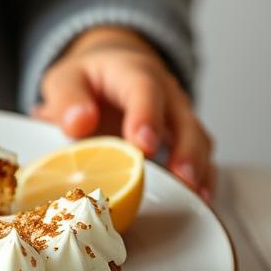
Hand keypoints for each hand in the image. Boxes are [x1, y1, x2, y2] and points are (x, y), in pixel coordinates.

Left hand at [35, 25, 214, 199]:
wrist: (112, 68)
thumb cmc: (89, 80)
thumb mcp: (66, 79)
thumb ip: (67, 99)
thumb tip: (79, 124)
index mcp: (133, 73)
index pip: (145, 89)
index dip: (147, 116)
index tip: (144, 145)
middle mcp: (165, 93)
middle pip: (184, 118)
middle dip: (186, 150)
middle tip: (182, 177)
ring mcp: (178, 116)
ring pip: (198, 138)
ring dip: (199, 168)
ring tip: (196, 198)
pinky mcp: (183, 137)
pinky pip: (202, 157)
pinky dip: (204, 179)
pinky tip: (200, 202)